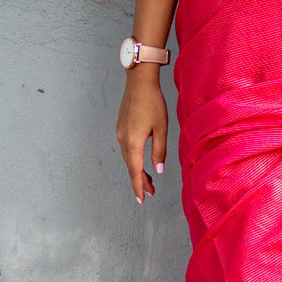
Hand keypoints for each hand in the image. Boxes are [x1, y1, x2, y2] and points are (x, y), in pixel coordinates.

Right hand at [116, 70, 167, 202]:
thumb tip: (158, 170)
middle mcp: (123, 140)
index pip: (136, 171)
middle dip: (140, 181)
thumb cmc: (153, 102)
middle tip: (150, 192)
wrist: (139, 82)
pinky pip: (126, 149)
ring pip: (128, 158)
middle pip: (131, 167)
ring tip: (148, 179)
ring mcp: (120, 133)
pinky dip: (133, 159)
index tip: (142, 199)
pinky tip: (140, 160)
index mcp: (133, 142)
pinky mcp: (120, 127)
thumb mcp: (161, 128)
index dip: (139, 187)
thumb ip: (159, 151)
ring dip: (136, 170)